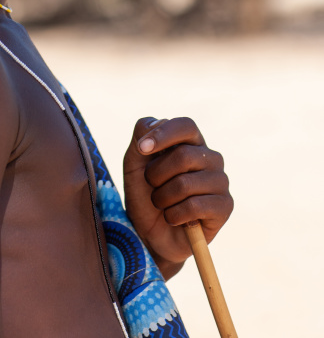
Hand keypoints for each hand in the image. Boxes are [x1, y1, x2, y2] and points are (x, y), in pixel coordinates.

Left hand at [123, 117, 232, 279]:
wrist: (150, 235)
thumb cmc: (144, 194)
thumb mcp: (134, 164)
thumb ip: (140, 138)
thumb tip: (155, 123)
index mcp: (191, 142)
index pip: (185, 125)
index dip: (163, 134)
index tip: (141, 149)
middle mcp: (210, 158)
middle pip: (183, 155)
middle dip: (156, 175)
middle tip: (152, 187)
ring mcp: (220, 181)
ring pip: (186, 183)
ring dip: (162, 198)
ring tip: (163, 204)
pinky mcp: (225, 206)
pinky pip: (195, 206)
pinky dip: (174, 215)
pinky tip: (174, 219)